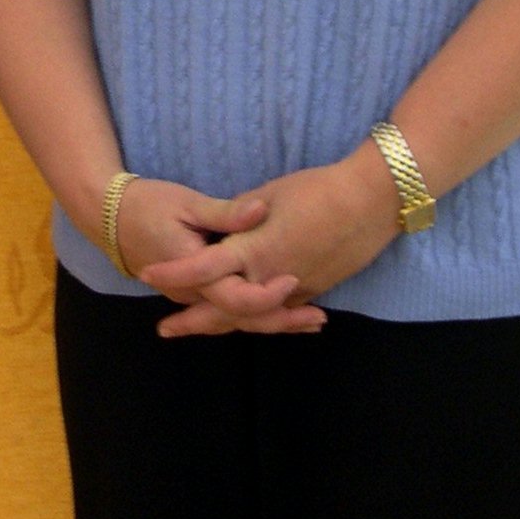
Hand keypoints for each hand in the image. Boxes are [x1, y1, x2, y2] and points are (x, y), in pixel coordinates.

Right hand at [113, 178, 323, 336]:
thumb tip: (261, 209)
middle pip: (242, 319)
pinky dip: (255, 314)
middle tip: (318, 320)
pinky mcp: (193, 292)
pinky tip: (280, 311)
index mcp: (194, 272)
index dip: (266, 295)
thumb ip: (226, 213)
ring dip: (272, 321)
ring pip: (235, 319)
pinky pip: (226, 310)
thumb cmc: (148, 204)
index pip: (235, 298)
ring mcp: (192, 296)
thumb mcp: (187, 203)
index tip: (293, 281)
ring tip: (310, 322)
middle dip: (281, 321)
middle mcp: (194, 293)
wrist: (109, 216)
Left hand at [140, 144, 398, 337]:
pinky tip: (246, 319)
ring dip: (223, 323)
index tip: (147, 274)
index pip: (204, 268)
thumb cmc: (319, 190)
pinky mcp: (315, 289)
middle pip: (225, 310)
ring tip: (198, 327)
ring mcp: (297, 288)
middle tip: (165, 329)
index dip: (174, 272)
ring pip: (253, 316)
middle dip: (194, 321)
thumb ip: (240, 217)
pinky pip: (277, 311)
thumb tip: (227, 229)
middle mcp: (272, 277)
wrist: (372, 201)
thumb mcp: (271, 194)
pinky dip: (257, 317)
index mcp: (255, 249)